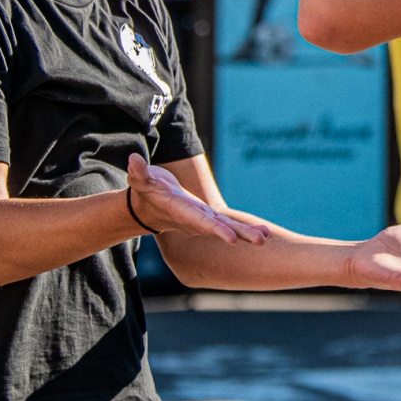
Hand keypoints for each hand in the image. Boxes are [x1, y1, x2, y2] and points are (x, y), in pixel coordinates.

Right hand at [126, 154, 269, 244]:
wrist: (149, 209)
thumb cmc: (146, 191)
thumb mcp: (141, 180)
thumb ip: (138, 172)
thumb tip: (133, 160)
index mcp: (180, 212)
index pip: (200, 221)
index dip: (216, 229)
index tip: (231, 238)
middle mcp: (195, 220)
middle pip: (220, 228)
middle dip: (240, 234)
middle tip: (260, 241)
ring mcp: (205, 221)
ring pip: (229, 228)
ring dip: (248, 233)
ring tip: (267, 237)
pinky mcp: (211, 218)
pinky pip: (231, 225)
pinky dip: (247, 230)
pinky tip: (266, 234)